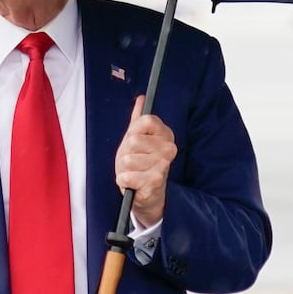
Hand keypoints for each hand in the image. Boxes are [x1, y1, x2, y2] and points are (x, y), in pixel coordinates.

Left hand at [115, 95, 176, 227]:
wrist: (148, 194)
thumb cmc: (141, 164)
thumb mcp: (137, 139)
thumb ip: (138, 119)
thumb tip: (141, 99)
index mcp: (166, 134)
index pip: (145, 120)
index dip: (134, 131)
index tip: (136, 140)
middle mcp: (169, 149)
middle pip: (132, 141)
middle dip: (126, 152)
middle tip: (133, 160)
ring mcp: (163, 165)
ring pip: (127, 159)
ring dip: (124, 168)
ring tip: (134, 172)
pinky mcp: (155, 182)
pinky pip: (125, 176)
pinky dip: (124, 181)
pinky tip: (133, 183)